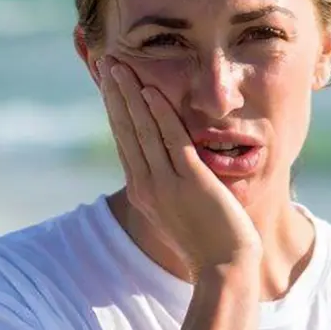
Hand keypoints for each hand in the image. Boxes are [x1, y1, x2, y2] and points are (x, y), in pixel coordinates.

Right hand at [98, 56, 262, 276]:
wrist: (223, 267)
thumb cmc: (207, 240)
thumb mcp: (179, 208)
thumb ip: (170, 183)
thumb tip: (169, 162)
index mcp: (142, 190)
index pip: (124, 139)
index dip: (115, 108)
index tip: (108, 82)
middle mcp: (146, 185)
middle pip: (125, 129)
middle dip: (116, 93)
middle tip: (107, 61)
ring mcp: (166, 184)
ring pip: (143, 130)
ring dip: (131, 95)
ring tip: (121, 67)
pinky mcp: (190, 182)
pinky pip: (172, 141)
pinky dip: (161, 115)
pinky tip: (151, 92)